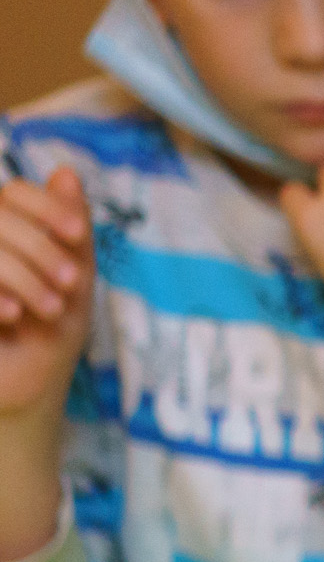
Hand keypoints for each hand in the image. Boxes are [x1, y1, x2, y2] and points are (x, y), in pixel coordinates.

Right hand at [0, 167, 92, 422]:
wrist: (25, 389)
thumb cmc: (51, 334)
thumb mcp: (73, 280)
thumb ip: (71, 229)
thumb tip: (67, 172)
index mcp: (5, 231)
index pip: (14, 193)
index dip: (46, 207)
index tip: (77, 235)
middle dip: (40, 247)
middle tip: (70, 284)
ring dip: (20, 272)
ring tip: (49, 308)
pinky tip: (12, 315)